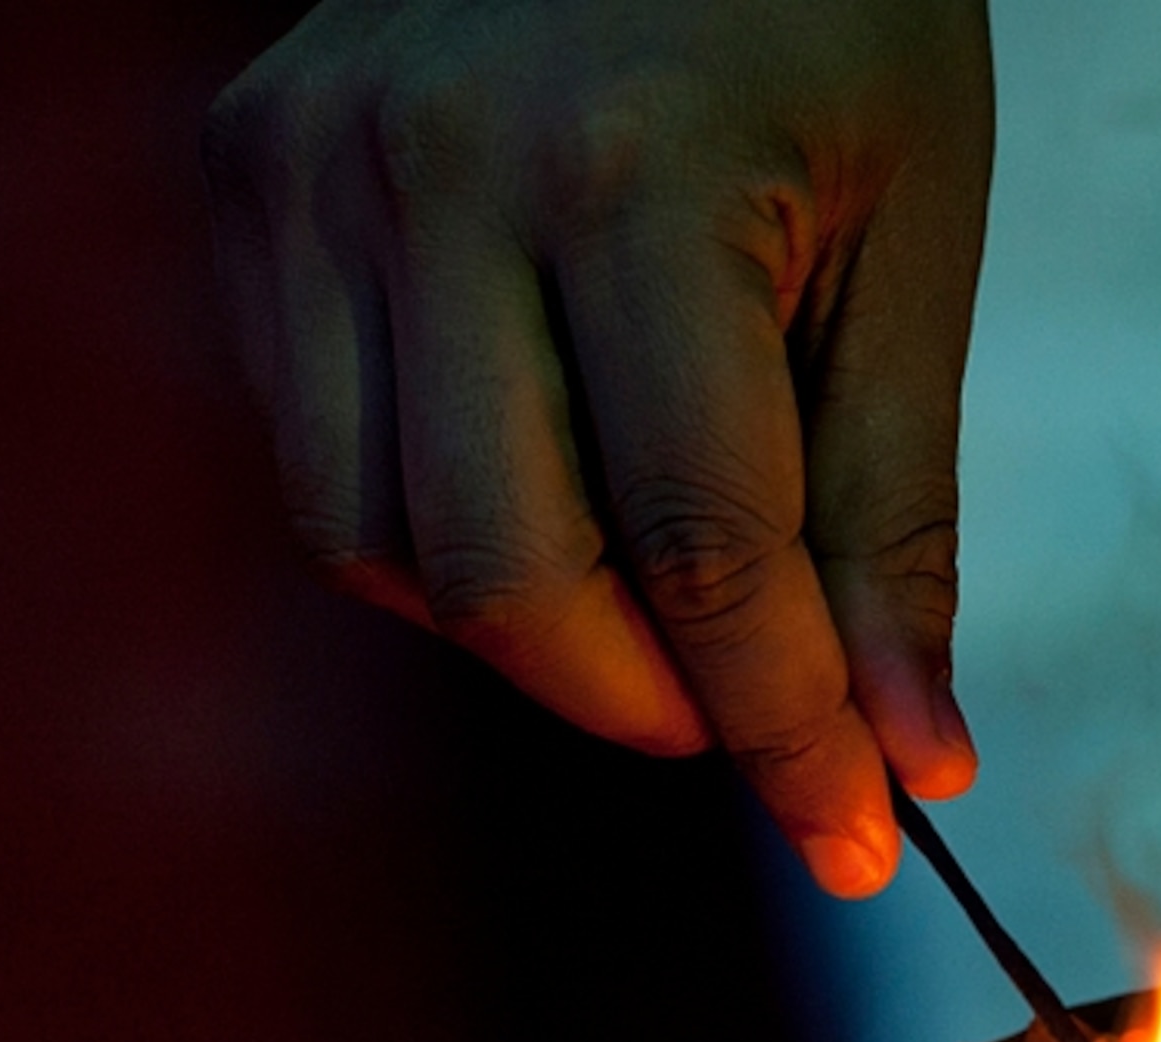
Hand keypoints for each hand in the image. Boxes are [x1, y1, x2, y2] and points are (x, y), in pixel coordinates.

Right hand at [204, 0, 993, 896]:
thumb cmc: (818, 2)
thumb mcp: (910, 237)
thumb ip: (891, 509)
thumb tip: (906, 745)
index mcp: (637, 176)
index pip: (702, 547)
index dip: (783, 730)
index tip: (857, 839)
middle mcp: (435, 173)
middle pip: (512, 577)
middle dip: (657, 708)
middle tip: (763, 727)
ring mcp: (311, 172)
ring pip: (384, 546)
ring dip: (541, 641)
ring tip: (671, 615)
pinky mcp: (249, 181)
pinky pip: (322, 461)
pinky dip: (443, 549)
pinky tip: (558, 511)